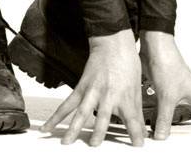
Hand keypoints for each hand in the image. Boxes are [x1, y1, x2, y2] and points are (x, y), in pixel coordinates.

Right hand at [42, 28, 144, 145]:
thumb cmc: (127, 64)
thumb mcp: (137, 89)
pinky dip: (57, 116)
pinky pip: (67, 104)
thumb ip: (136, 111)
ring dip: (73, 128)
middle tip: (94, 145)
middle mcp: (108, 96)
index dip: (135, 134)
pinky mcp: (81, 88)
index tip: (137, 145)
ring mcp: (93, 92)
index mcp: (125, 97)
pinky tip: (48, 126)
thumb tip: (141, 130)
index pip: (133, 120)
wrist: (113, 44)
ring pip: (81, 112)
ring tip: (66, 141)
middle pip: (102, 118)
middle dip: (99, 133)